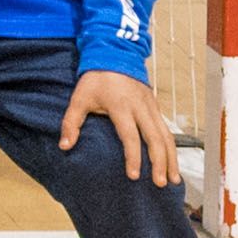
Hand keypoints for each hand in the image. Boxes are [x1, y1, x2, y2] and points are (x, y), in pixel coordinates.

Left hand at [63, 68, 178, 186]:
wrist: (115, 53)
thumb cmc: (95, 78)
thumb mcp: (79, 98)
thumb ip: (71, 122)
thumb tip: (64, 146)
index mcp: (121, 106)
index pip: (130, 136)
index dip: (133, 157)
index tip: (134, 176)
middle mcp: (141, 108)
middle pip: (155, 138)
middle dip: (160, 162)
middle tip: (161, 184)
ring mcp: (151, 107)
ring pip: (166, 135)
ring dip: (171, 158)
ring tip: (173, 180)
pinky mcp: (156, 107)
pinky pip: (167, 131)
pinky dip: (172, 148)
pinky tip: (172, 163)